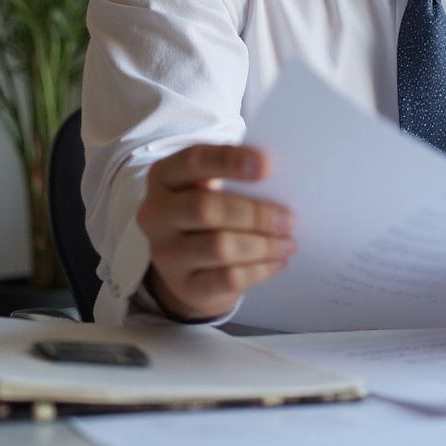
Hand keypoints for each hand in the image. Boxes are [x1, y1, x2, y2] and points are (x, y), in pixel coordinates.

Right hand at [136, 144, 294, 320]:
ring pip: (219, 247)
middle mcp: (157, 213)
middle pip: (206, 209)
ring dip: (263, 244)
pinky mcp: (184, 285)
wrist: (188, 265)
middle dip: (255, 214)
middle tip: (288, 219)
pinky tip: (278, 261)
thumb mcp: (213, 187)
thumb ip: (237, 179)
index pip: (193, 161)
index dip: (229, 160)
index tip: (266, 165)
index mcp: (165, 176)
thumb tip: (282, 182)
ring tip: (288, 242)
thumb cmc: (210, 212)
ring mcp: (166, 253)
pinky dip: (260, 269)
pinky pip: (227, 278)